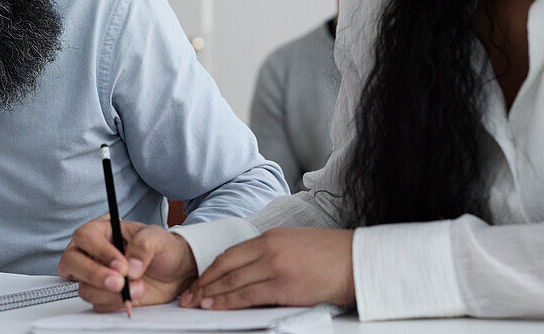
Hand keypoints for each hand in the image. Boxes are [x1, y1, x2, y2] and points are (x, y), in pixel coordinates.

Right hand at [58, 215, 198, 311]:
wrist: (174, 272)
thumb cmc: (162, 248)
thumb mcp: (157, 238)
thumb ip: (144, 246)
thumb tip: (131, 266)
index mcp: (102, 230)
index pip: (86, 237)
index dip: (100, 252)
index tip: (122, 266)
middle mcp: (93, 253)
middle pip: (72, 263)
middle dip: (95, 275)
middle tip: (120, 282)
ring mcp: (95, 275)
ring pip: (85, 288)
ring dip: (111, 293)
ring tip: (138, 287)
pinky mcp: (102, 295)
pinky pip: (98, 304)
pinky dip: (116, 303)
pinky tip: (133, 295)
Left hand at [179, 227, 354, 309]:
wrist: (355, 261)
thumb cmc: (329, 255)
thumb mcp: (294, 243)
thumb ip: (271, 252)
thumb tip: (250, 269)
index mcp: (270, 237)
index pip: (231, 253)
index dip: (211, 269)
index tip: (199, 280)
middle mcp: (269, 249)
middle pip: (226, 266)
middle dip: (204, 282)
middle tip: (188, 295)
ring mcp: (275, 267)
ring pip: (233, 281)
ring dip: (211, 293)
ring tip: (196, 303)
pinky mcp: (284, 286)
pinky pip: (249, 295)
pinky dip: (228, 301)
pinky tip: (217, 306)